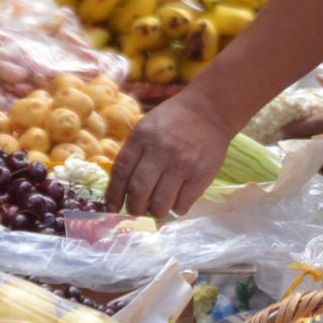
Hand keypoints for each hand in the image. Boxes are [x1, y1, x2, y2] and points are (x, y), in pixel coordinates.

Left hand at [107, 88, 232, 218]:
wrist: (211, 110)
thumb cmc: (174, 120)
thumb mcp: (147, 127)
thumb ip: (134, 153)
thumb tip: (123, 189)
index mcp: (142, 137)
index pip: (121, 173)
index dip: (113, 195)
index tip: (112, 207)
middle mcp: (160, 151)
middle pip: (138, 191)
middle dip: (134, 208)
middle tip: (136, 211)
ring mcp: (182, 164)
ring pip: (160, 203)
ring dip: (155, 212)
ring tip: (157, 209)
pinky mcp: (201, 174)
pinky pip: (183, 203)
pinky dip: (176, 209)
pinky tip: (176, 204)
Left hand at [280, 75, 322, 157]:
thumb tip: (319, 77)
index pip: (308, 128)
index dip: (291, 130)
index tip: (278, 130)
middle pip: (309, 144)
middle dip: (294, 143)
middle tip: (281, 140)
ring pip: (320, 153)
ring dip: (307, 150)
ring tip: (296, 146)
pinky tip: (321, 148)